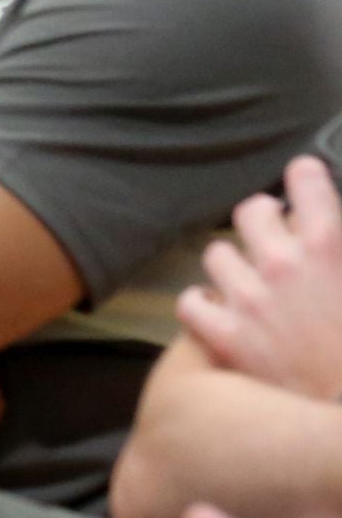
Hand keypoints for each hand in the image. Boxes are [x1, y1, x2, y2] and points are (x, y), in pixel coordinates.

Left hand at [178, 157, 341, 399]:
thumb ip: (341, 253)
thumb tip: (326, 240)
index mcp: (329, 248)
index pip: (305, 181)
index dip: (304, 180)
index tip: (303, 183)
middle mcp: (283, 265)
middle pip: (250, 211)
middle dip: (263, 221)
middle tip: (275, 241)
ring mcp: (250, 300)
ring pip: (218, 254)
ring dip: (234, 267)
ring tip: (254, 288)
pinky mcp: (227, 337)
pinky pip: (191, 303)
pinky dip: (203, 307)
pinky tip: (222, 315)